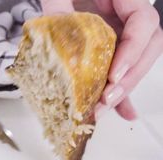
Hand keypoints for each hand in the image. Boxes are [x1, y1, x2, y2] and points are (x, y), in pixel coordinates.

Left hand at [41, 0, 162, 119]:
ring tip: (103, 110)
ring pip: (136, 62)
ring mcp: (123, 32)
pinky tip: (120, 111)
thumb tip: (50, 35)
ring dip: (124, 88)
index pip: (144, 22)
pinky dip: (121, 90)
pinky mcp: (113, 47)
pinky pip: (121, 68)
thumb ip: (58, 9)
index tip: (113, 75)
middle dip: (129, 78)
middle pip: (147, 48)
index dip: (133, 50)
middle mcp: (130, 15)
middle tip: (107, 98)